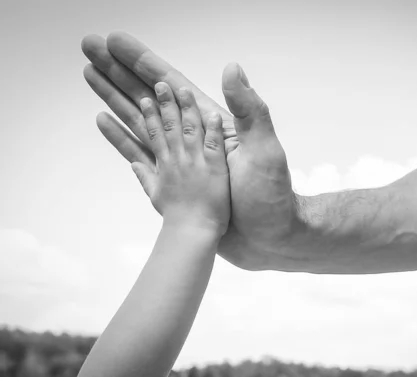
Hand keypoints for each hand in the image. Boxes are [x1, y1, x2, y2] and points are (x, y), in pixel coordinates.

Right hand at [82, 32, 296, 266]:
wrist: (268, 238)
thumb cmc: (270, 195)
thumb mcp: (264, 150)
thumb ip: (249, 109)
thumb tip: (231, 67)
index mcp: (214, 126)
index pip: (173, 86)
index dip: (144, 64)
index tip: (117, 43)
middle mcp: (192, 138)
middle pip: (149, 97)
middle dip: (120, 71)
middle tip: (90, 47)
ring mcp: (180, 160)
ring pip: (140, 120)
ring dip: (114, 96)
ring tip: (90, 76)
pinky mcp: (172, 183)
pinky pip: (140, 154)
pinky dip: (120, 136)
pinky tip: (104, 120)